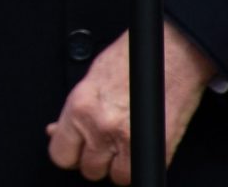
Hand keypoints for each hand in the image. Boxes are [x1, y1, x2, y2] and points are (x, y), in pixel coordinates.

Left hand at [45, 19, 217, 181]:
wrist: (171, 53)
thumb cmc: (132, 60)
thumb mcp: (90, 82)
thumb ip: (73, 113)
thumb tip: (56, 132)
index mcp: (80, 108)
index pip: (61, 155)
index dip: (70, 154)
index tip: (77, 150)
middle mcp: (101, 126)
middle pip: (89, 170)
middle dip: (97, 159)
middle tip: (106, 143)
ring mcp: (130, 140)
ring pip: (116, 178)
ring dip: (121, 166)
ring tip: (126, 145)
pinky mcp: (158, 149)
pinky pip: (143, 176)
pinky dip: (142, 168)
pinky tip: (141, 148)